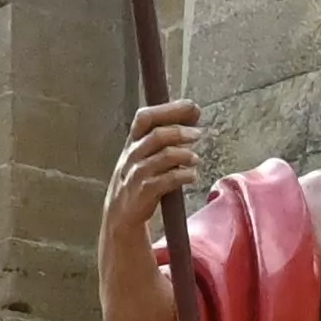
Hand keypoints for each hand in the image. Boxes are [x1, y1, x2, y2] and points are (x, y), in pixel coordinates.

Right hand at [102, 100, 206, 256]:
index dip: (169, 109)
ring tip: (196, 159)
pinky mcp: (145, 191)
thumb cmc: (138, 178)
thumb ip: (165, 136)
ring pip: (163, 156)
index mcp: (134, 141)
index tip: (192, 107)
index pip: (146, 117)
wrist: (121, 213)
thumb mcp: (144, 153)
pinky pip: (167, 179)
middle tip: (199, 134)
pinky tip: (192, 176)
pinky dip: (183, 175)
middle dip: (180, 131)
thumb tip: (193, 114)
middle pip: (156, 135)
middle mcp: (133, 154)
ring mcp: (138, 172)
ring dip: (184, 154)